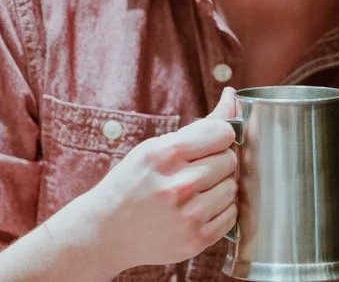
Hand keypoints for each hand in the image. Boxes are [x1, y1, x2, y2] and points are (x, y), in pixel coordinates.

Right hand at [65, 87, 238, 273]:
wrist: (105, 233)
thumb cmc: (130, 185)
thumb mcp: (153, 148)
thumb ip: (198, 127)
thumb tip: (233, 98)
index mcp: (165, 155)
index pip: (222, 133)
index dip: (220, 136)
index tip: (211, 143)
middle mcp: (178, 185)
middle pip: (229, 161)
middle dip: (217, 162)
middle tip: (196, 170)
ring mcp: (188, 216)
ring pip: (232, 189)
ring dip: (219, 187)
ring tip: (194, 192)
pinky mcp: (196, 240)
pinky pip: (231, 216)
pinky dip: (220, 211)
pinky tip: (197, 209)